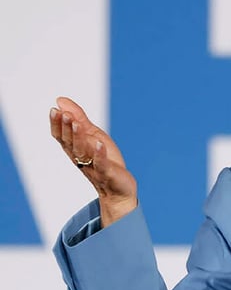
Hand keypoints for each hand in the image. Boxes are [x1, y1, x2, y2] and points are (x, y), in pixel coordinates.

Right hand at [49, 96, 137, 226]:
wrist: (118, 189)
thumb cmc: (104, 160)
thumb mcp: (92, 135)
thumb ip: (79, 118)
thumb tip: (60, 100)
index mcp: (75, 149)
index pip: (61, 137)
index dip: (57, 124)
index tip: (54, 110)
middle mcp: (80, 158)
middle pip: (70, 143)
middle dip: (67, 128)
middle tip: (64, 114)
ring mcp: (93, 166)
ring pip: (83, 151)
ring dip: (79, 137)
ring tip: (77, 123)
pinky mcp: (107, 173)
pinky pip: (102, 163)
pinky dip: (99, 154)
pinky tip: (99, 143)